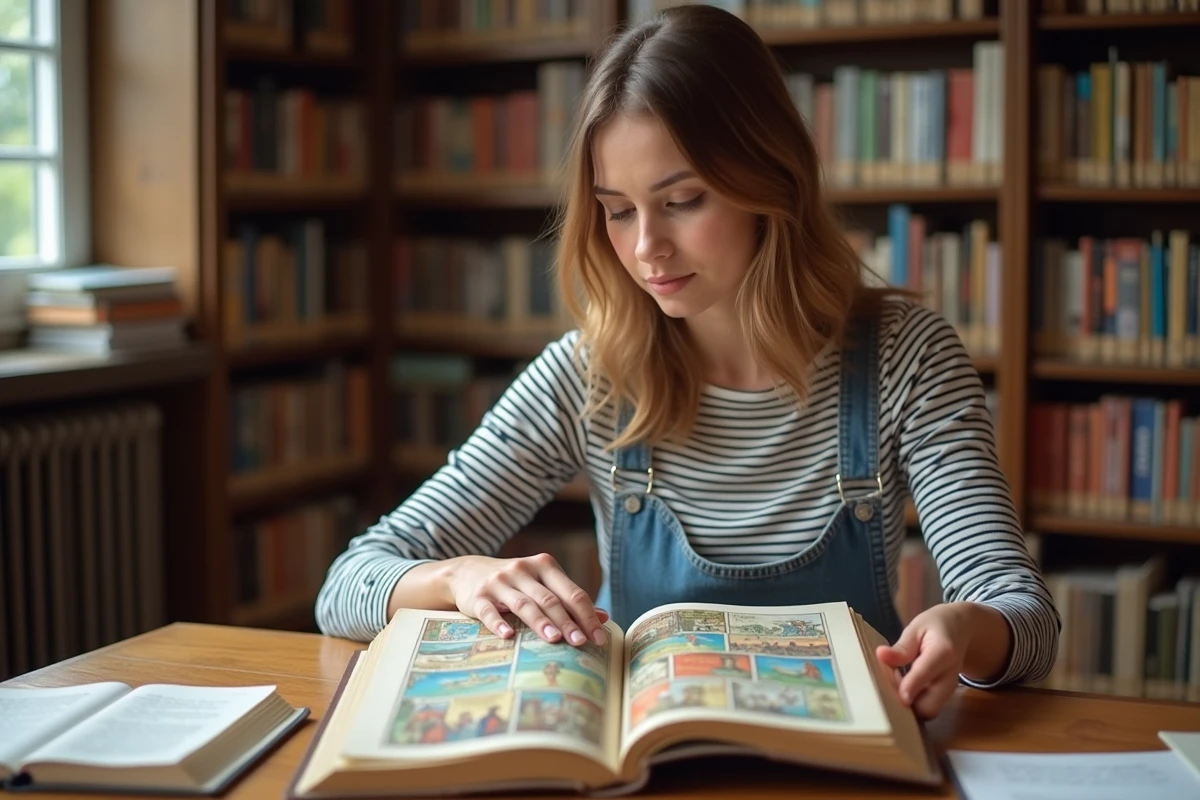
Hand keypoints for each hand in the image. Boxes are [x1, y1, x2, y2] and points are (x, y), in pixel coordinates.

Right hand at [445, 554, 608, 646]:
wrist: (467, 572)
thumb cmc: (515, 583)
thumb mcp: (542, 584)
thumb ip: (569, 599)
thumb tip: (603, 618)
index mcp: (544, 566)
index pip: (571, 592)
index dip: (586, 615)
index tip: (598, 638)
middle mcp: (523, 570)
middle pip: (550, 599)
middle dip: (567, 621)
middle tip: (581, 642)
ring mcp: (499, 582)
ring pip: (524, 603)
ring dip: (540, 621)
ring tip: (555, 639)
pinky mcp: (478, 596)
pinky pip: (490, 610)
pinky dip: (499, 622)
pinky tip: (509, 636)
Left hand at [875, 603, 971, 719]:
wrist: (961, 630)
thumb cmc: (936, 627)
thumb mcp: (917, 628)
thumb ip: (902, 646)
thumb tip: (881, 655)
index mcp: (943, 652)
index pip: (925, 674)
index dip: (910, 687)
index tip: (898, 696)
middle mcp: (950, 676)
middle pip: (930, 705)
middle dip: (906, 704)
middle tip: (887, 687)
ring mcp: (950, 689)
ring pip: (929, 711)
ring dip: (909, 705)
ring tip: (895, 683)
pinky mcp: (946, 696)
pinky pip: (929, 707)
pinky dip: (914, 703)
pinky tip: (903, 686)